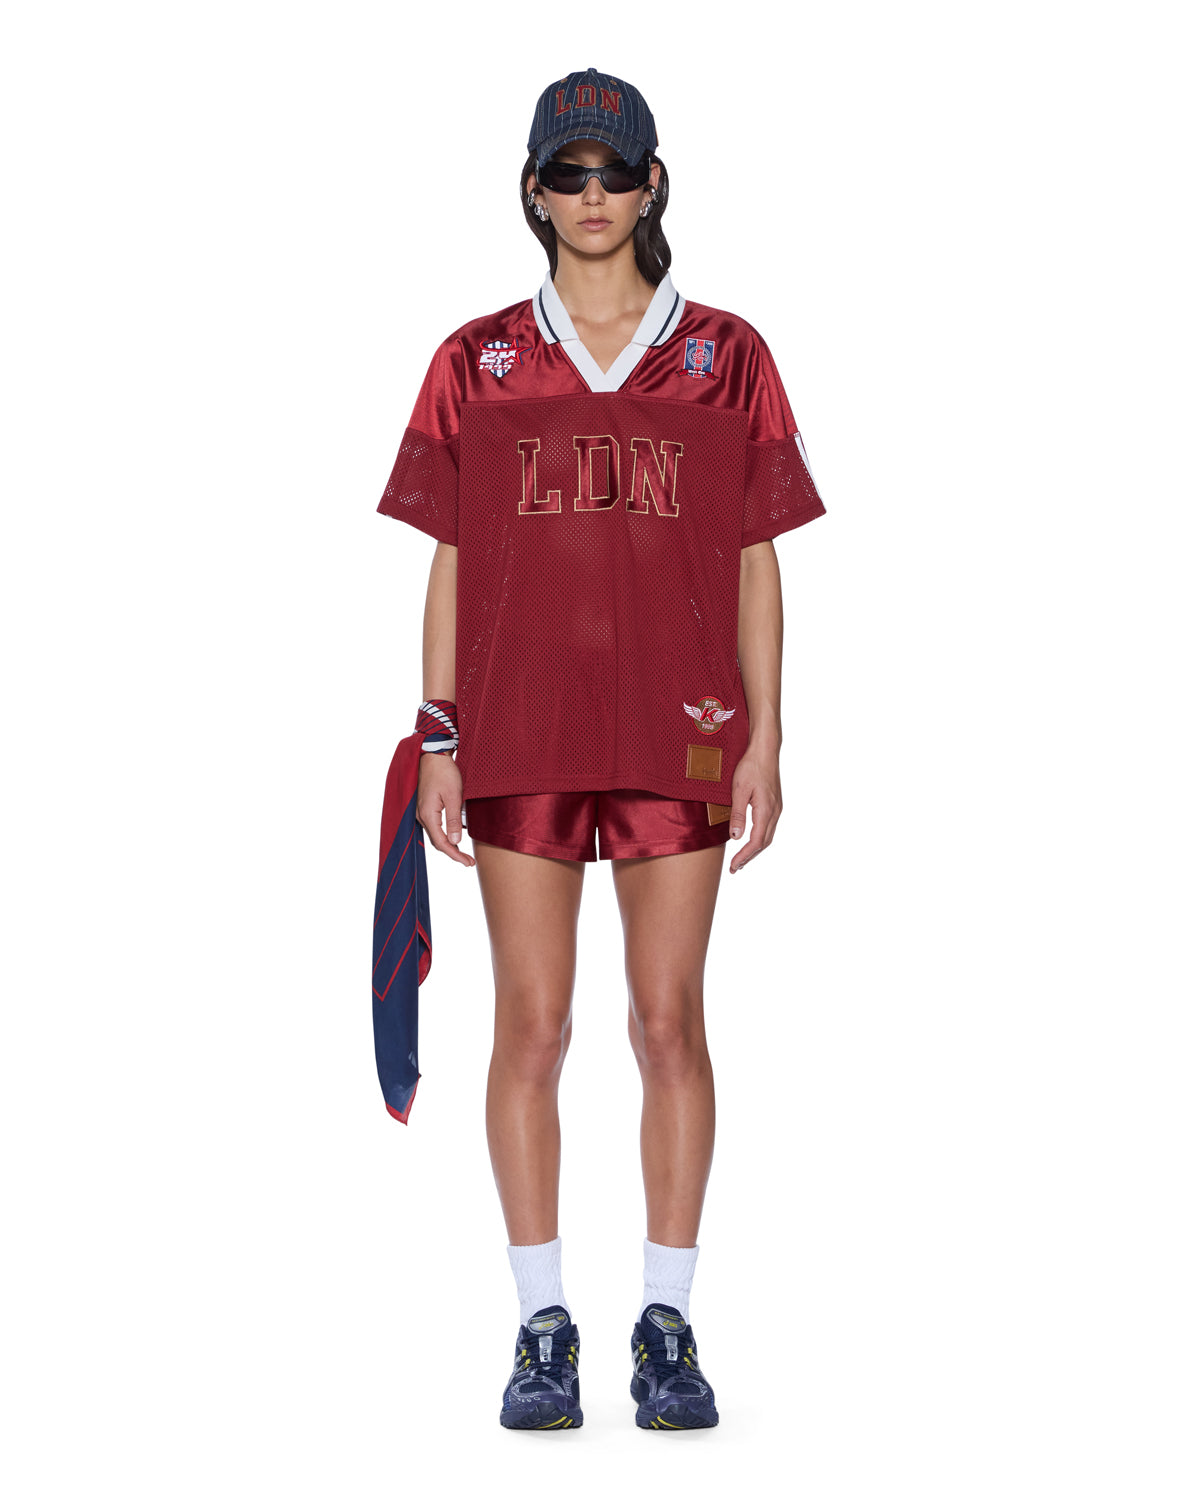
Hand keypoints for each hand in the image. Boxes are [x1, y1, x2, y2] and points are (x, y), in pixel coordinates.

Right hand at [416, 753, 476, 867]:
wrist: (433, 756)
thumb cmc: (444, 773)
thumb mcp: (453, 796)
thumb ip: (453, 820)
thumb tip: (455, 841)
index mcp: (428, 815)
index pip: (442, 843)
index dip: (455, 855)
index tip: (468, 863)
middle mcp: (422, 816)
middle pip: (437, 842)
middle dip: (453, 853)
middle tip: (469, 861)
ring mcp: (422, 812)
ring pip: (436, 835)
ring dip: (449, 844)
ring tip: (463, 851)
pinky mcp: (425, 807)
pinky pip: (435, 826)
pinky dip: (445, 834)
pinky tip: (456, 834)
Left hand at [727, 746, 781, 873]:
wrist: (765, 750)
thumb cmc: (750, 766)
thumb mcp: (739, 790)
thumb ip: (738, 814)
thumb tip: (736, 837)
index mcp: (766, 810)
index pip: (756, 841)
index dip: (744, 856)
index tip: (733, 866)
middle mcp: (775, 812)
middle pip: (764, 843)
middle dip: (749, 857)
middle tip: (735, 867)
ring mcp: (777, 808)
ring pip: (768, 836)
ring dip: (755, 849)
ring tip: (741, 858)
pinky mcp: (775, 804)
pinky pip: (769, 827)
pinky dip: (760, 838)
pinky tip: (751, 839)